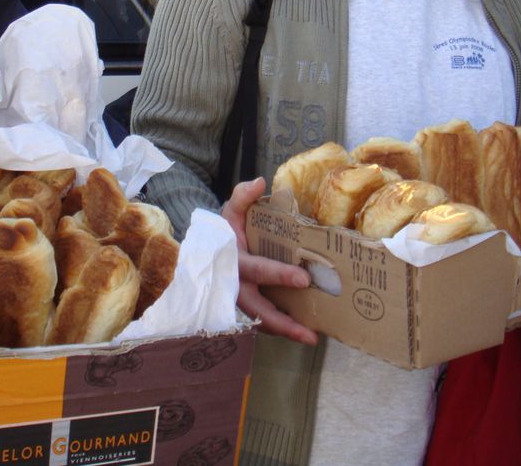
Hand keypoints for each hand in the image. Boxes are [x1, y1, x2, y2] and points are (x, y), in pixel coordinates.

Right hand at [221, 177, 317, 344]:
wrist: (208, 252)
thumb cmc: (225, 230)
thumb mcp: (230, 211)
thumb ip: (243, 196)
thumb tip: (259, 181)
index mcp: (234, 262)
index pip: (259, 270)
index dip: (279, 275)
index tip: (303, 278)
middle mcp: (237, 287)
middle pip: (260, 312)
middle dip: (284, 323)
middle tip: (309, 333)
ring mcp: (242, 302)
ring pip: (263, 323)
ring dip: (286, 332)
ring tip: (312, 338)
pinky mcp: (249, 308)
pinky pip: (266, 323)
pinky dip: (283, 329)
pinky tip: (306, 332)